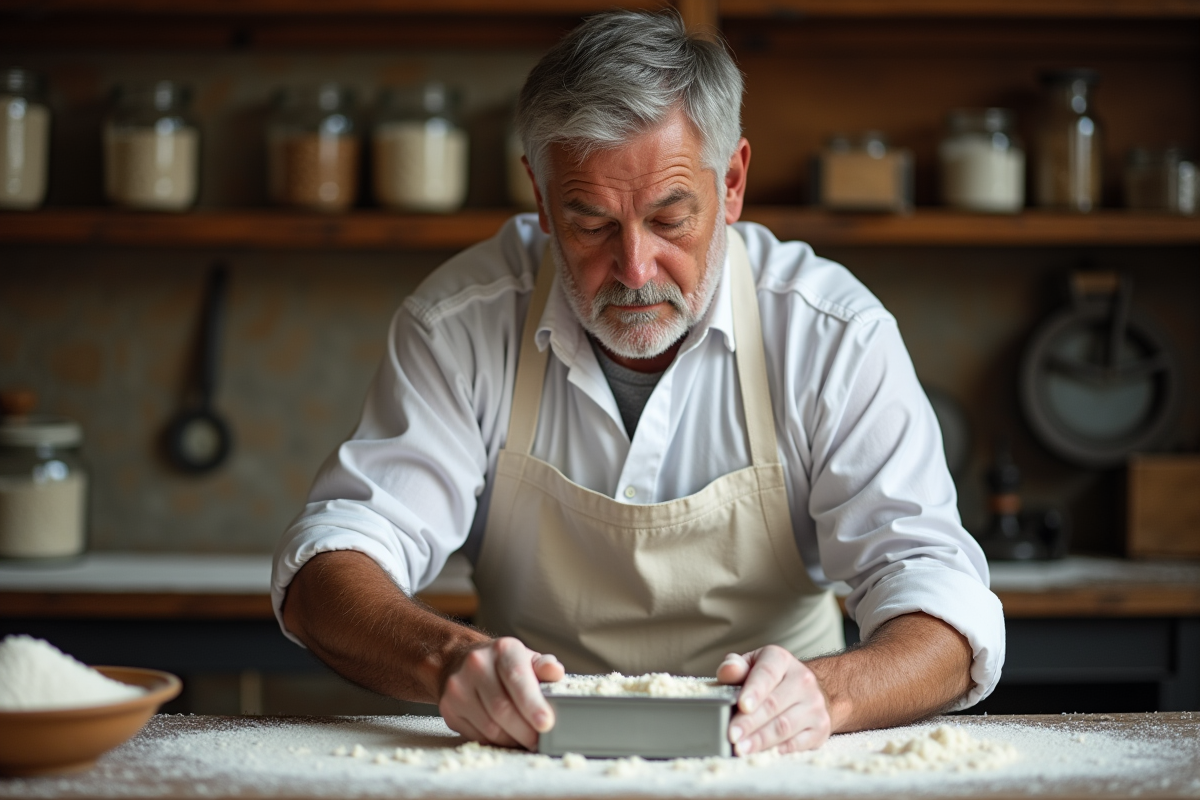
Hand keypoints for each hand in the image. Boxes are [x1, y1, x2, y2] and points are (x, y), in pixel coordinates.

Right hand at [438, 636, 564, 749]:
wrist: (461, 661)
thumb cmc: (503, 665)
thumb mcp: (526, 659)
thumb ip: (543, 667)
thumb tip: (555, 672)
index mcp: (502, 649)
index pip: (517, 678)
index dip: (533, 704)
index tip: (546, 723)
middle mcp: (476, 665)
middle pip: (502, 709)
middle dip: (525, 730)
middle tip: (539, 740)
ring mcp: (458, 687)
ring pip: (490, 726)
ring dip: (512, 739)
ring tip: (525, 739)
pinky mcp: (448, 707)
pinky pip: (477, 735)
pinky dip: (496, 742)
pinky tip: (506, 737)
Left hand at [717, 645, 830, 754]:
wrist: (804, 690)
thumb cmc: (768, 679)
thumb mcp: (750, 666)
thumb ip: (735, 667)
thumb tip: (728, 670)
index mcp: (781, 660)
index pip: (767, 673)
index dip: (754, 691)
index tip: (742, 706)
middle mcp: (802, 679)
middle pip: (773, 704)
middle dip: (750, 722)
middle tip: (732, 735)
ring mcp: (814, 704)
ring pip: (785, 726)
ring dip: (761, 740)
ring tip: (742, 748)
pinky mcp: (821, 727)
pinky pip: (799, 742)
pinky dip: (779, 750)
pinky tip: (763, 754)